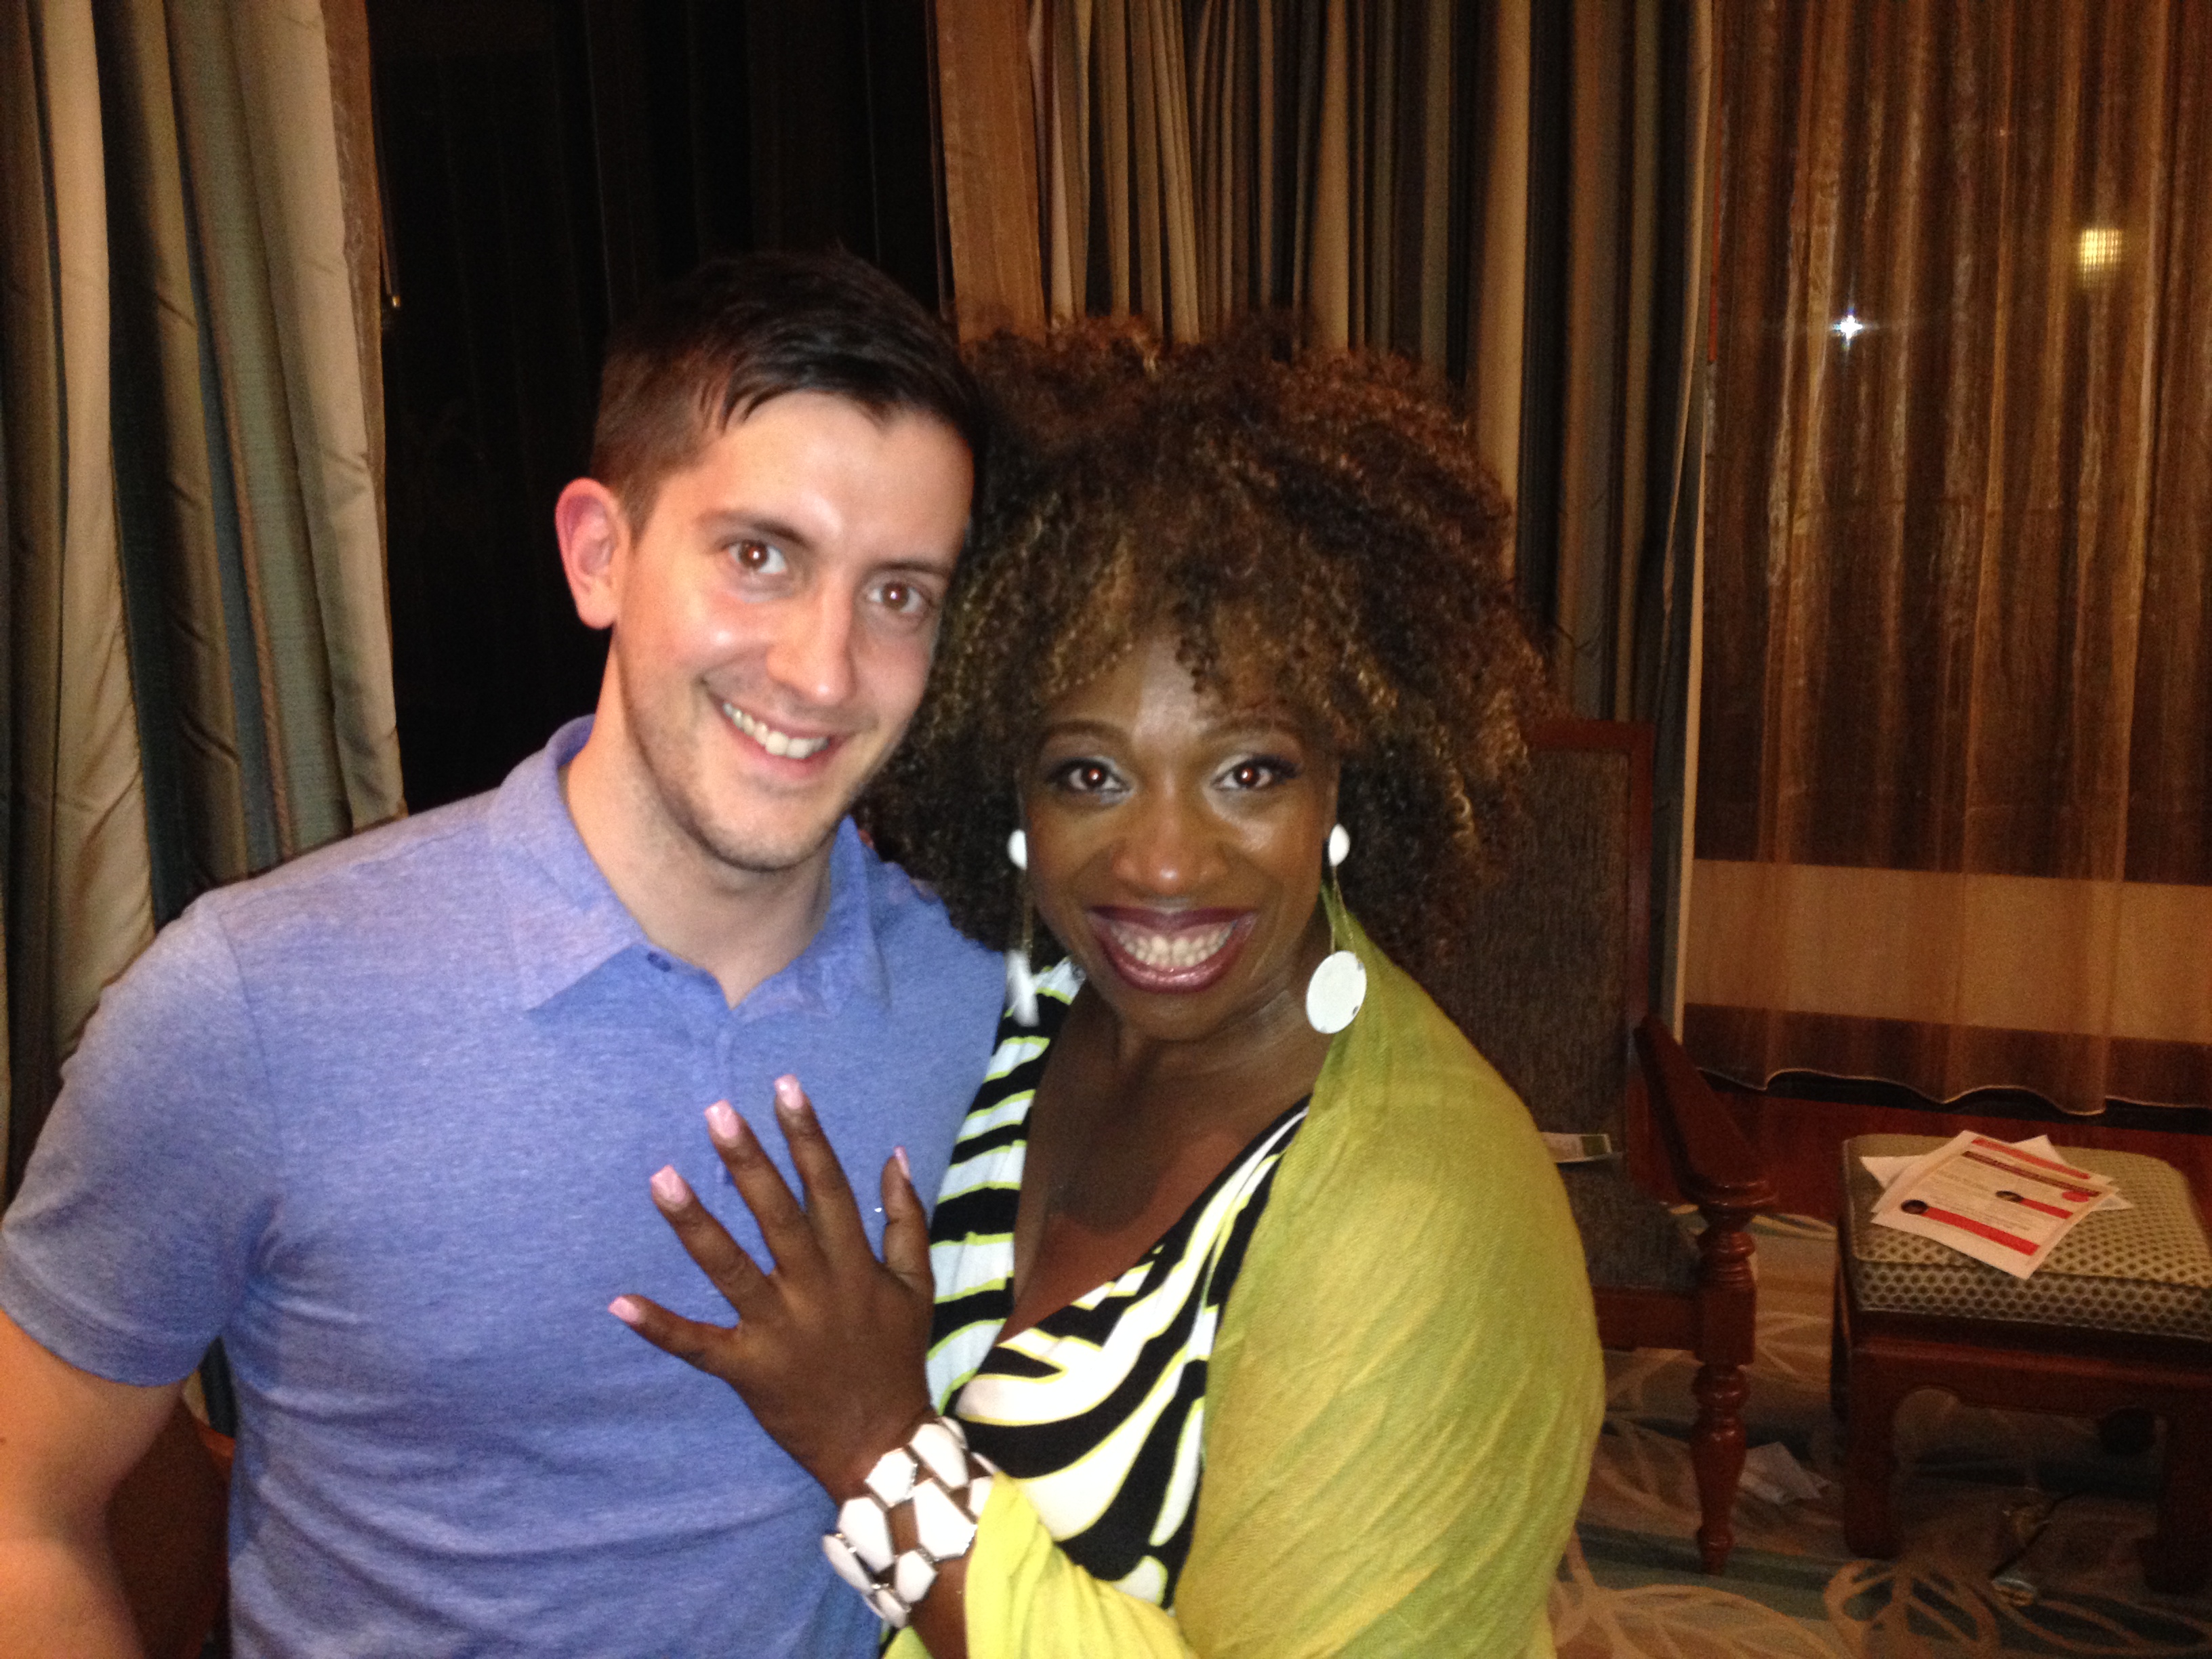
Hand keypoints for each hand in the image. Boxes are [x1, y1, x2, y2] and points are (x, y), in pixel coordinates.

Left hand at [610, 1075, 936, 1498]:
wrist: (881, 1444)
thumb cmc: (895, 1358)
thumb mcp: (916, 1286)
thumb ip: (907, 1220)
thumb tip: (895, 1156)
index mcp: (854, 1265)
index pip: (828, 1186)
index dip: (806, 1136)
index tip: (784, 1088)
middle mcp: (816, 1289)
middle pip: (777, 1214)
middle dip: (747, 1161)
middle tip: (717, 1111)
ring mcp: (780, 1330)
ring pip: (732, 1267)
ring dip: (695, 1223)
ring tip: (662, 1176)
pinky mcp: (748, 1369)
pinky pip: (698, 1345)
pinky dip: (660, 1326)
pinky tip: (620, 1302)